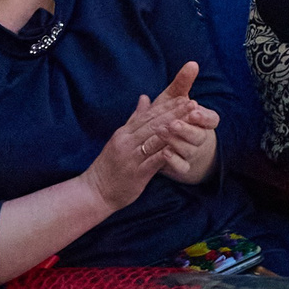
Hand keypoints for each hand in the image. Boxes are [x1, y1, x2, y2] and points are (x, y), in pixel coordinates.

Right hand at [82, 63, 209, 209]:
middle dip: (175, 113)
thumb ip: (134, 119)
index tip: (184, 98)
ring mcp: (131, 157)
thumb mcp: (120, 139)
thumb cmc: (110, 165)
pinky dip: (167, 153)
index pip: (148, 115)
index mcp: (124, 133)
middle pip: (154, 124)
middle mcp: (127, 142)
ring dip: (175, 129)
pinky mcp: (136, 173)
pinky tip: (181, 147)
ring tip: (191, 121)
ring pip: (155, 140)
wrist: (95, 191)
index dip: (167, 106)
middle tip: (193, 104)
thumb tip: (145, 97)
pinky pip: (154, 161)